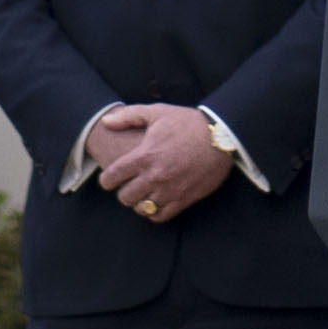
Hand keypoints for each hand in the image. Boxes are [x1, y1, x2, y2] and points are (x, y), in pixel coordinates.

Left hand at [86, 103, 237, 221]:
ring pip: (142, 209)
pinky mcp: (184, 199)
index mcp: (145, 156)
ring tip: (142, 194)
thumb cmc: (188, 122)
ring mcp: (170, 190)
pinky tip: (156, 202)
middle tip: (128, 185)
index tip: (109, 179)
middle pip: (125, 197)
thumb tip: (106, 121)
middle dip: (123, 192)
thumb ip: (128, 116)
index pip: (112, 177)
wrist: (221, 137)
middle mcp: (155, 176)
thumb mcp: (157, 112)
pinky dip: (154, 212)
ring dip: (139, 203)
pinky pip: (161, 216)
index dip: (106, 180)